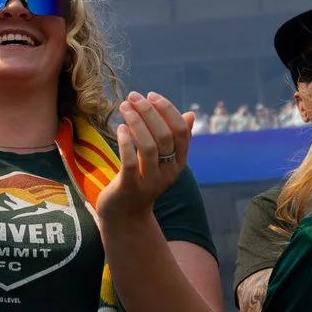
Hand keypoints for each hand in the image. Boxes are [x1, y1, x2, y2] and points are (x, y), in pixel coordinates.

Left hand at [94, 91, 193, 225]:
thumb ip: (174, 139)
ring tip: (124, 107)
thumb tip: (191, 115)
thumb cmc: (142, 180)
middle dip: (148, 112)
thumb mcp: (160, 160)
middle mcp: (168, 173)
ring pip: (148, 147)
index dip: (168, 110)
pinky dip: (126, 142)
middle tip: (133, 97)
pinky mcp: (129, 188)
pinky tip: (120, 128)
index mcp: (178, 163)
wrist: (125, 215)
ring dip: (136, 122)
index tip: (151, 95)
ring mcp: (150, 182)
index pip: (181, 132)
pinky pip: (130, 162)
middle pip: (164, 136)